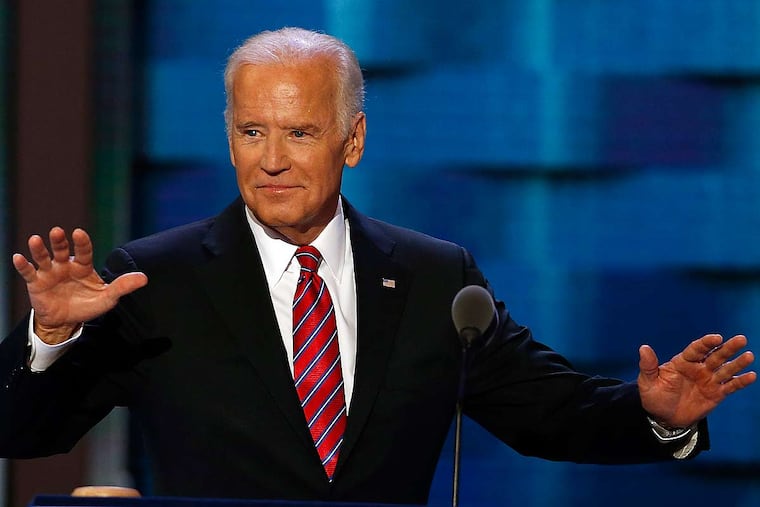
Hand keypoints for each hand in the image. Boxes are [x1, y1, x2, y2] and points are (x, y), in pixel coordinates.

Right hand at [12, 227, 147, 343]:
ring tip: (35, 240)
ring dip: (39, 249)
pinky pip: (28, 272)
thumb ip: (123, 286)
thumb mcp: (107, 298)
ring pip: (44, 257)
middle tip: (57, 232)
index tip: (78, 233)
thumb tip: (144, 278)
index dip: (82, 242)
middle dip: (59, 241)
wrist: (66, 320)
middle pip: (62, 249)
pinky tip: (18, 258)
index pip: (84, 251)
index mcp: (83, 266)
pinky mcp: (36, 283)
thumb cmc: (88, 305)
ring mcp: (50, 272)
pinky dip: (23, 265)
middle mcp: (66, 265)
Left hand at [638, 334, 755, 427]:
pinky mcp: (716, 394)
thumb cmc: (654, 396)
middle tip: (741, 339)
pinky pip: (730, 386)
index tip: (717, 337)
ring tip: (749, 355)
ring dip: (737, 363)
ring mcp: (708, 380)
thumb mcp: (647, 382)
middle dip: (728, 347)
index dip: (706, 343)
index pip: (696, 349)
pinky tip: (751, 375)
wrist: (663, 418)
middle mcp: (698, 368)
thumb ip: (648, 366)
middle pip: (715, 355)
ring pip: (725, 369)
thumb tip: (643, 348)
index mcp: (682, 362)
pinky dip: (740, 381)